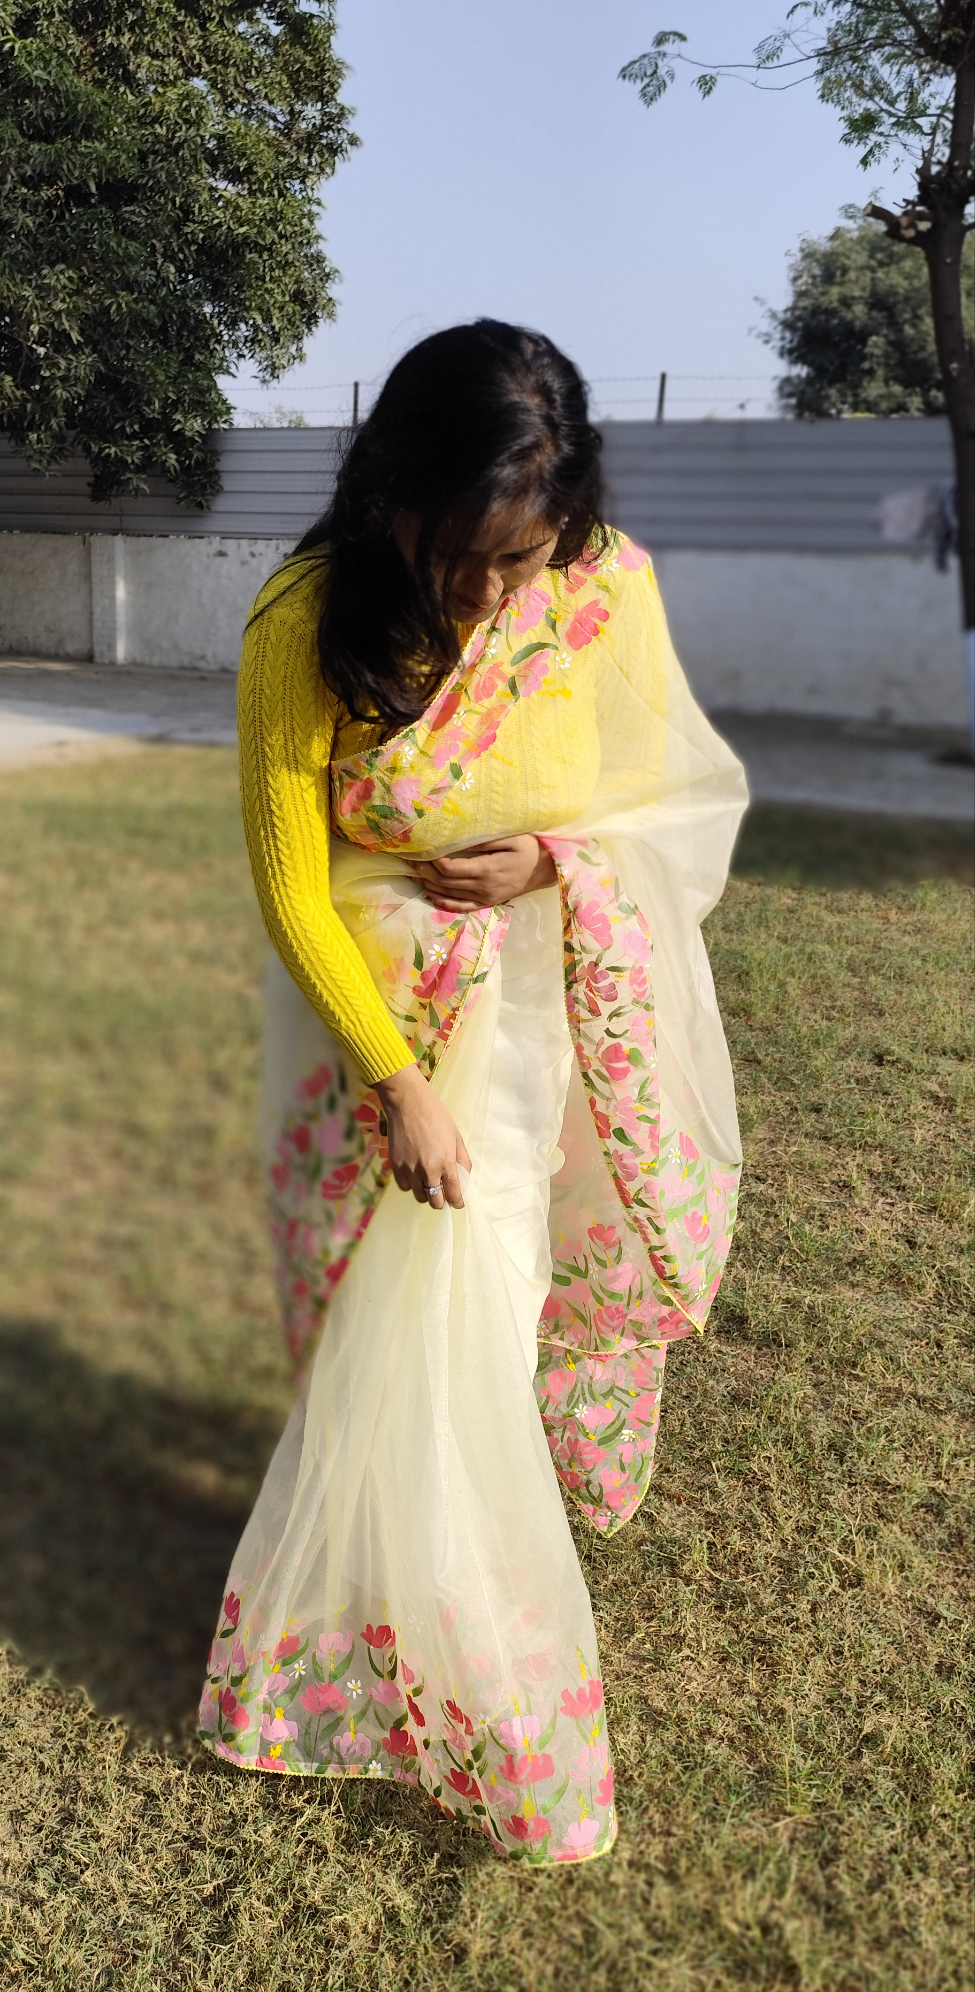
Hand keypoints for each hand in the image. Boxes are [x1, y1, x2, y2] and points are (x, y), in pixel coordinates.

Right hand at [376, 1064, 471, 1208]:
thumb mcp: (456, 1136)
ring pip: (419, 1196)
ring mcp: (409, 1170)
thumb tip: (463, 1177)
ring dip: (426, 1193)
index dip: (457, 1201)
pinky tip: (414, 1175)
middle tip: (443, 1193)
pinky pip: (404, 1187)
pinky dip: (410, 1185)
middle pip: (435, 1201)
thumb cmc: (435, 1115)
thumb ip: (462, 1160)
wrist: (408, 1103)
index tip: (458, 1202)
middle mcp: (427, 1170)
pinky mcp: (396, 1166)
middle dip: (441, 1200)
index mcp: (446, 1163)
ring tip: (428, 1182)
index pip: (454, 1194)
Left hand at [407, 834, 556, 912]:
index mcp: (487, 869)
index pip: (451, 867)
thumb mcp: (512, 837)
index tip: (421, 847)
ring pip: (450, 894)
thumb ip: (485, 840)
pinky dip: (444, 902)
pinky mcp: (489, 902)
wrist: (548, 869)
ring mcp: (486, 897)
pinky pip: (463, 906)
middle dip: (425, 870)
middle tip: (410, 858)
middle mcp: (484, 887)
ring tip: (415, 871)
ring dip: (430, 884)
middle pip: (446, 881)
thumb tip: (458, 838)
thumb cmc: (531, 848)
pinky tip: (431, 895)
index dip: (433, 859)